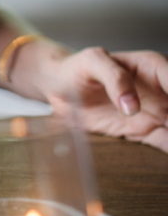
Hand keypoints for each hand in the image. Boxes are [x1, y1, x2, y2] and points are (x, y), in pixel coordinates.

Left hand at [45, 48, 167, 151]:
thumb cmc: (77, 67)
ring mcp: (156, 112)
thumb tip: (132, 106)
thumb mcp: (92, 62)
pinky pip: (166, 143)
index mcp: (153, 67)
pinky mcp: (144, 131)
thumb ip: (113, 78)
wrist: (59, 86)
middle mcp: (162, 90)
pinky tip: (166, 153)